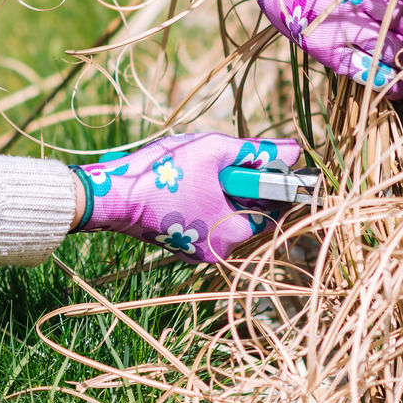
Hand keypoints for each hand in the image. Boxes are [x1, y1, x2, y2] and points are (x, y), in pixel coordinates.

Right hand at [74, 133, 301, 263]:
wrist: (110, 196)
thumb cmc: (161, 174)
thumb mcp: (212, 151)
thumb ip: (254, 151)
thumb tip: (292, 151)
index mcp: (232, 234)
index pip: (271, 210)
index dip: (271, 184)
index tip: (267, 163)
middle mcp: (217, 251)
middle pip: (246, 213)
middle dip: (239, 186)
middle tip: (223, 161)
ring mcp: (194, 250)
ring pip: (222, 216)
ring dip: (219, 192)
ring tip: (197, 170)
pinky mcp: (177, 244)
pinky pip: (202, 221)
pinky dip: (200, 202)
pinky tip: (183, 182)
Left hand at [220, 0, 402, 96]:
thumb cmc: (288, 2)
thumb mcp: (304, 37)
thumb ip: (340, 55)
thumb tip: (375, 74)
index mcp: (324, 41)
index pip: (369, 69)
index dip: (389, 82)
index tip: (401, 89)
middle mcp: (342, 16)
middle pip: (389, 44)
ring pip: (398, 13)